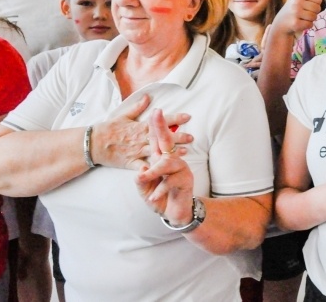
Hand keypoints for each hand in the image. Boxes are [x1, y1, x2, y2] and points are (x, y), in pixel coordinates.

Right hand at [90, 94, 192, 169]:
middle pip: (162, 137)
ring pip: (156, 151)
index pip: (160, 121)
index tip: (188, 117)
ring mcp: (136, 150)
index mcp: (140, 126)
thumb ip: (138, 107)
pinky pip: (142, 167)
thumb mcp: (123, 115)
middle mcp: (140, 138)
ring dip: (170, 152)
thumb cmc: (108, 129)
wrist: (93, 143)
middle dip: (178, 137)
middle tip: (191, 137)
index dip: (175, 119)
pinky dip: (151, 169)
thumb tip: (148, 96)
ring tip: (184, 153)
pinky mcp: (130, 162)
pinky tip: (162, 170)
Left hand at [135, 108, 193, 224]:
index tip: (155, 111)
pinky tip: (154, 198)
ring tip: (143, 178)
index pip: (156, 140)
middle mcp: (171, 160)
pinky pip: (170, 181)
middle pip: (166, 141)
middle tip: (157, 113)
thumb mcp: (145, 189)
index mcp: (160, 160)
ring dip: (154, 171)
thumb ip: (141, 179)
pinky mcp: (185, 180)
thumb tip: (140, 170)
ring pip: (166, 163)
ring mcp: (180, 169)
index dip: (155, 126)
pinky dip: (160, 190)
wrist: (175, 214)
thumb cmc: (160, 197)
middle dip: (161, 126)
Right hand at [271, 0, 321, 37]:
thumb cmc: (291, 8)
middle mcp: (297, 2)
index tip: (305, 6)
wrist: (280, 23)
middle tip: (303, 14)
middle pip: (318, 9)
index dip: (314, 5)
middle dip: (313, 13)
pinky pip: (310, 25)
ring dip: (310, 20)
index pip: (319, 0)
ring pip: (314, 17)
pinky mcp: (295, 23)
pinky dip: (306, 26)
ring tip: (301, 18)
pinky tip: (299, 24)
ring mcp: (295, 13)